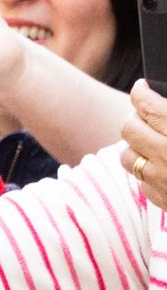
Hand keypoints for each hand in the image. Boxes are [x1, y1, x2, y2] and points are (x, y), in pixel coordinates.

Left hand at [120, 79, 166, 210]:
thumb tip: (166, 102)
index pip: (145, 105)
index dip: (140, 92)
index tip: (142, 88)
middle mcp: (166, 155)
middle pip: (128, 129)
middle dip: (135, 116)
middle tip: (145, 113)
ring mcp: (162, 180)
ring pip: (127, 156)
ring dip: (135, 145)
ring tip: (149, 139)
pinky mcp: (162, 200)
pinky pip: (141, 181)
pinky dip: (148, 171)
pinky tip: (162, 165)